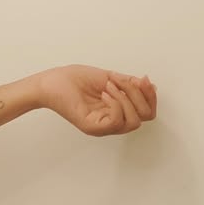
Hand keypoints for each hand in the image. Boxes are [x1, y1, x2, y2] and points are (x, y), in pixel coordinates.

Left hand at [38, 64, 157, 136]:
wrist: (52, 82)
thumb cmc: (74, 80)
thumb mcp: (108, 77)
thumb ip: (128, 83)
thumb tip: (148, 84)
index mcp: (118, 110)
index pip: (147, 112)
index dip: (151, 96)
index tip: (144, 79)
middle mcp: (113, 121)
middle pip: (145, 117)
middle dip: (140, 95)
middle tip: (124, 81)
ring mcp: (103, 127)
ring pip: (133, 121)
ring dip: (126, 98)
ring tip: (109, 85)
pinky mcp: (93, 127)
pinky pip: (116, 120)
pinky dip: (115, 103)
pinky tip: (104, 93)